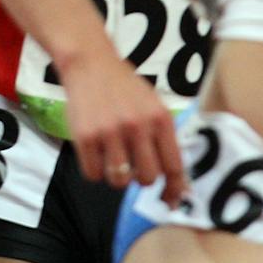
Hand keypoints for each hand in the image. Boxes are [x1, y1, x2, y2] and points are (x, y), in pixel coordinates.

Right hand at [60, 45, 188, 205]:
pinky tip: (96, 156)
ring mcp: (109, 132)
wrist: (90, 63)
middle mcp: (137, 126)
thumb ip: (164, 138)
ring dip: (118, 177)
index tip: (170, 200)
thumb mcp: (153, 105)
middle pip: (147, 178)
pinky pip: (93, 174)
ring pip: (120, 181)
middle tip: (134, 167)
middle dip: (141, 179)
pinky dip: (95, 171)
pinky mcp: (84, 136)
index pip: (174, 166)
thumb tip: (177, 182)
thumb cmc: (124, 87)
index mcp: (160, 119)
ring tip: (114, 161)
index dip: (174, 189)